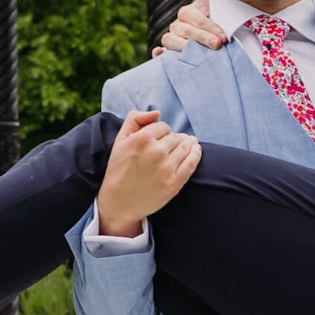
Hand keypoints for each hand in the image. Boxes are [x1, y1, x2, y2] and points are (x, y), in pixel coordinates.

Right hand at [95, 111, 201, 234]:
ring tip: (190, 143)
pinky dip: (196, 154)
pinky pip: (192, 163)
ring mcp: (167, 168)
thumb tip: (157, 113)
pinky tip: (196, 150)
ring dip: (188, 144)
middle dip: (174, 139)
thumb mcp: (120, 140)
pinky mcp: (174, 183)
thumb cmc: (118, 169)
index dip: (162, 131)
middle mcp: (156, 152)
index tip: (159, 138)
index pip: (163, 126)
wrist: (119, 202)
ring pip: (185, 147)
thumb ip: (135, 119)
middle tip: (172, 144)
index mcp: (142, 139)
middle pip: (175, 137)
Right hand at [152, 0, 226, 55]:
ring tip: (196, 55)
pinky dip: (158, 53)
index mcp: (193, 10)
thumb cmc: (227, 24)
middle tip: (217, 45)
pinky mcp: (168, 49)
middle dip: (202, 37)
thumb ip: (224, 8)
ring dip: (183, 46)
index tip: (223, 38)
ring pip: (170, 39)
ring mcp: (173, 35)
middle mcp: (180, 22)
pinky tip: (159, 53)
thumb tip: (216, 7)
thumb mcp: (226, 13)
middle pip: (185, 29)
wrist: (221, 36)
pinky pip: (159, 51)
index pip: (197, 18)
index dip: (210, 27)